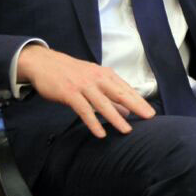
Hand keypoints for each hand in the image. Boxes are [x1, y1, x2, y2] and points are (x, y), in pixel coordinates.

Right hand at [16, 44, 154, 137]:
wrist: (45, 63)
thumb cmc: (71, 73)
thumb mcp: (93, 80)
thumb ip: (109, 94)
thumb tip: (126, 111)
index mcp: (105, 74)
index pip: (126, 89)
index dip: (139, 101)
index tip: (150, 112)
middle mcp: (97, 78)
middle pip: (120, 94)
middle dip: (136, 106)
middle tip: (149, 117)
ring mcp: (84, 85)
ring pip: (103, 103)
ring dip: (116, 118)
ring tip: (127, 130)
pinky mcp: (70, 93)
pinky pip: (84, 110)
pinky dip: (93, 122)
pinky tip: (100, 133)